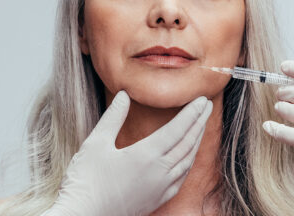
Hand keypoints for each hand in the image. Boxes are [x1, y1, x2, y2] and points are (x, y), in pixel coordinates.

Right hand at [44, 90, 212, 215]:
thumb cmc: (86, 180)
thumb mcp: (96, 142)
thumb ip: (113, 117)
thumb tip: (123, 94)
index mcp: (146, 155)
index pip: (178, 129)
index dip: (192, 113)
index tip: (202, 99)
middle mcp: (159, 172)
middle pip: (187, 143)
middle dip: (199, 122)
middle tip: (207, 106)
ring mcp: (160, 188)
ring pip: (187, 160)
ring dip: (196, 141)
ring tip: (201, 126)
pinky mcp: (157, 199)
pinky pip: (182, 178)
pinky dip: (189, 162)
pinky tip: (188, 156)